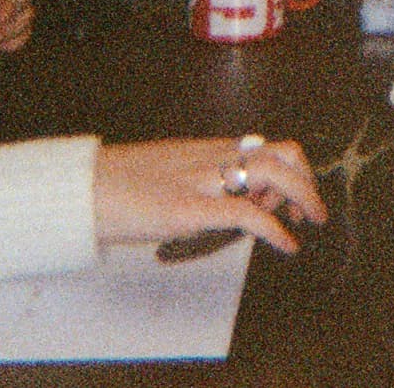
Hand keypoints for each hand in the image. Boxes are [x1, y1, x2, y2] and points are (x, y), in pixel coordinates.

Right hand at [94, 135, 325, 253]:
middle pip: (281, 152)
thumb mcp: (169, 174)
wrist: (83, 188)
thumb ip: (200, 181)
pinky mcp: (189, 208)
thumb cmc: (119, 185)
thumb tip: (224, 202)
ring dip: (303, 195)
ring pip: (271, 172)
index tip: (290, 200)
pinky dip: (275, 230)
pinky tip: (286, 245)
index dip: (290, 171)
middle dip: (307, 180)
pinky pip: (246, 213)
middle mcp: (212, 158)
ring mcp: (202, 180)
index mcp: (207, 150)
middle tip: (310, 212)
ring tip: (309, 221)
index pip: (266, 148)